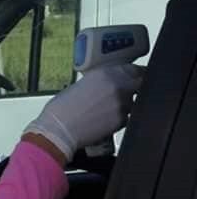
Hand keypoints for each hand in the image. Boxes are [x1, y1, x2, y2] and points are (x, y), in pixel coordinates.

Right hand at [24, 64, 144, 161]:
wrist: (59, 129)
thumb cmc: (61, 109)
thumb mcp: (80, 85)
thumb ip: (100, 82)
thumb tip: (110, 85)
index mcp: (105, 73)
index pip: (133, 69)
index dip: (136, 73)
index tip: (135, 76)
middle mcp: (117, 86)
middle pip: (140, 83)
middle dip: (136, 87)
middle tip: (127, 92)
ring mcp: (122, 104)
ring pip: (133, 102)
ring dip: (125, 104)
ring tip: (106, 110)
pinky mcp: (122, 120)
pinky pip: (126, 117)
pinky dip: (118, 118)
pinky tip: (103, 120)